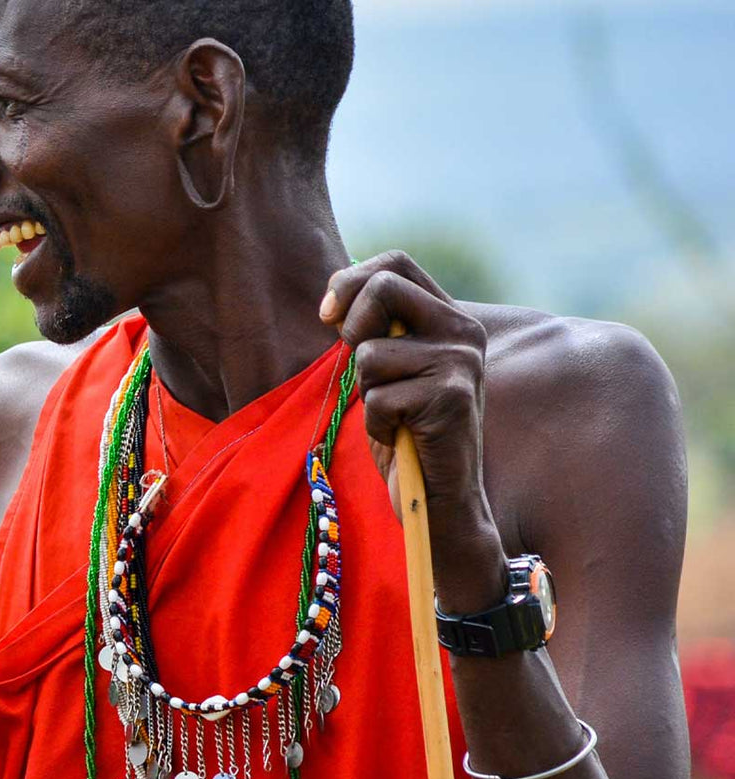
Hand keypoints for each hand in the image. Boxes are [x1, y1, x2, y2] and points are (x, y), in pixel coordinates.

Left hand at [320, 251, 506, 612]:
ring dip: (368, 395)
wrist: (438, 500)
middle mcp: (463, 332)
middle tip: (366, 376)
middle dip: (353, 333)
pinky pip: (379, 398)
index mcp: (450, 318)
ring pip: (370, 354)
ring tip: (395, 418)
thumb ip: (373, 331)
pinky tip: (402, 439)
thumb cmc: (406, 437)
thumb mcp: (388, 373)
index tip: (328, 317)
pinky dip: (377, 426)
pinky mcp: (451, 397)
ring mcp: (461, 363)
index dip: (351, 281)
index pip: (395, 264)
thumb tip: (333, 301)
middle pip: (382, 289)